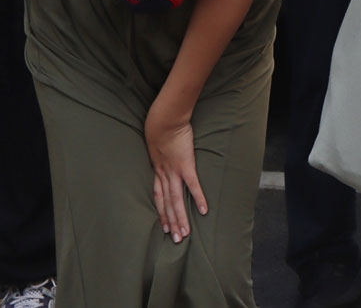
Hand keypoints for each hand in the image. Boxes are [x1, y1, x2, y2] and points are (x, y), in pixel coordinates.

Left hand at [143, 99, 207, 242]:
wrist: (163, 119)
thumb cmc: (160, 125)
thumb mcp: (157, 140)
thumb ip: (161, 148)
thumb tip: (165, 148)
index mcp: (157, 170)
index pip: (158, 198)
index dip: (161, 213)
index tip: (164, 227)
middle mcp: (163, 175)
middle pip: (166, 204)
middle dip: (171, 222)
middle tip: (175, 240)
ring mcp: (174, 172)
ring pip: (176, 201)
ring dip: (180, 219)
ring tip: (184, 234)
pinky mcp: (185, 165)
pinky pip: (192, 185)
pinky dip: (197, 198)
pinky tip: (203, 210)